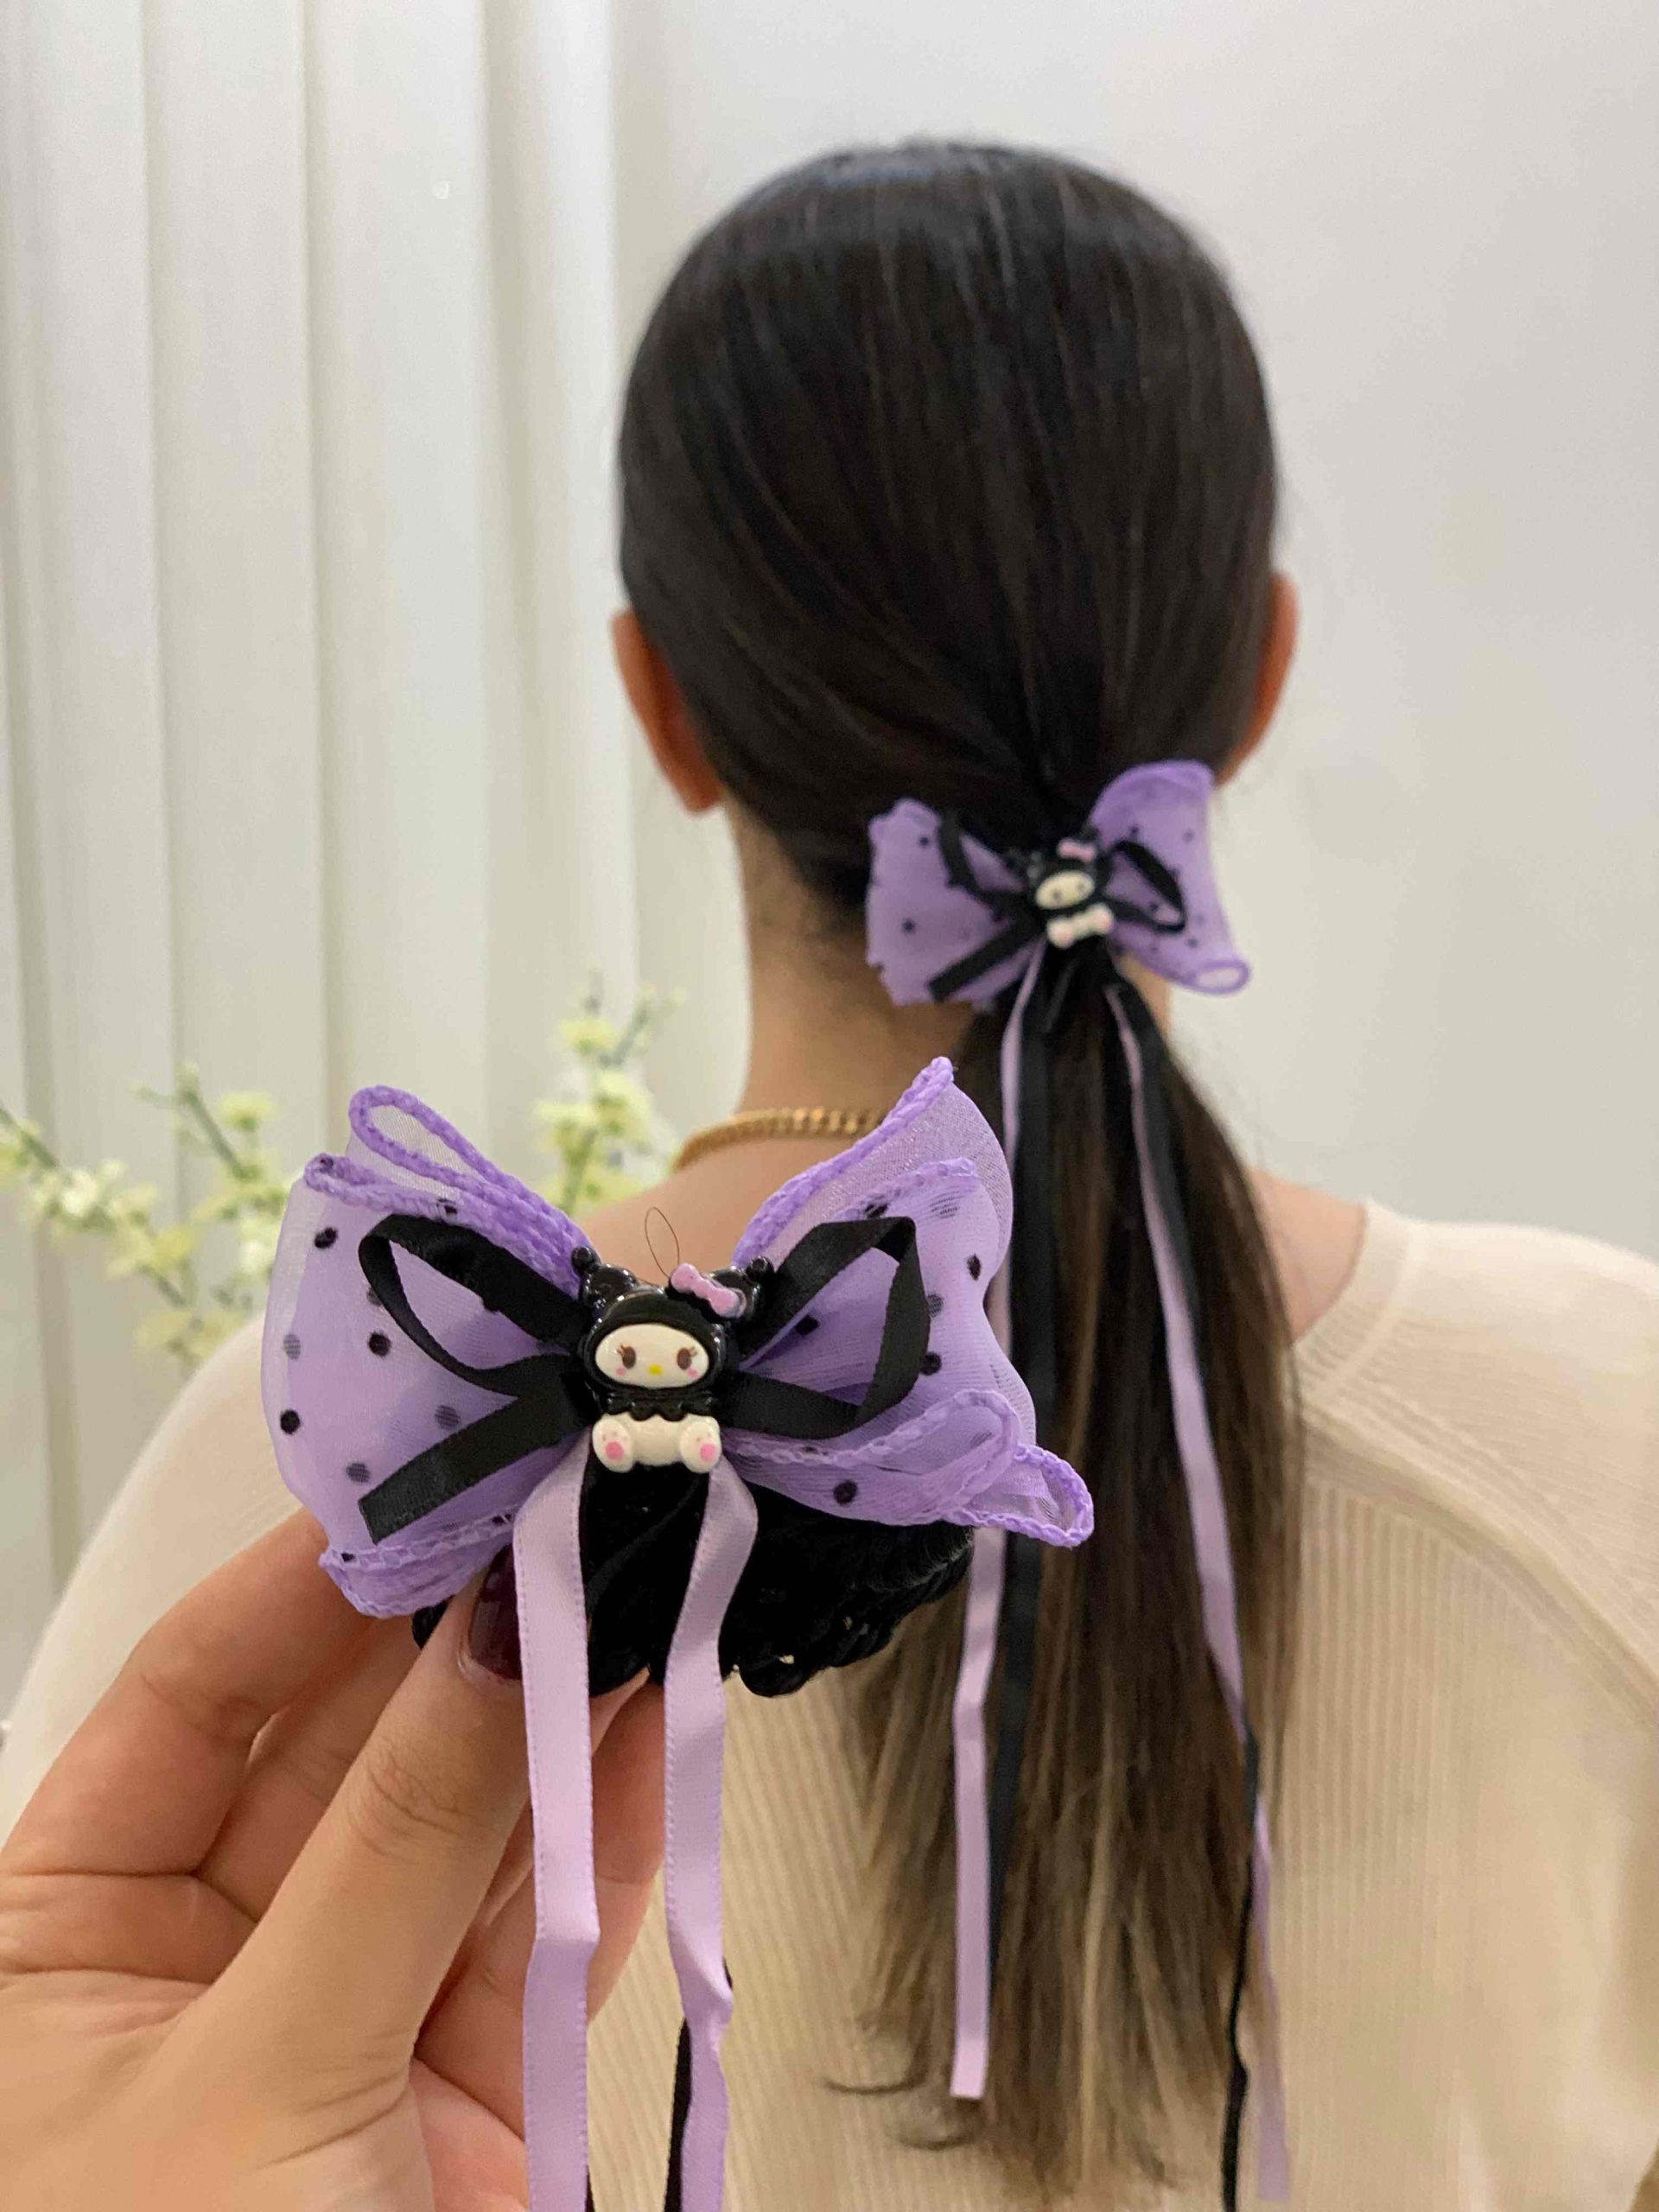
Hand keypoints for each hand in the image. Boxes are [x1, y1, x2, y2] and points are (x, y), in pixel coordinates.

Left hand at [0, 1513, 663, 2209]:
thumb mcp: (263, 2064)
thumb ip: (399, 1841)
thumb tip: (499, 1623)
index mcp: (67, 1942)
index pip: (185, 1704)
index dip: (299, 1588)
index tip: (417, 1485)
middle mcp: (207, 1962)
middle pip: (340, 1750)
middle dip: (450, 1637)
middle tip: (551, 1514)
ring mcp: (351, 2022)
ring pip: (458, 1829)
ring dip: (548, 1712)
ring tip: (628, 1578)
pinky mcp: (479, 2087)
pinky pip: (546, 1924)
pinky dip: (609, 1825)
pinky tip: (653, 1708)